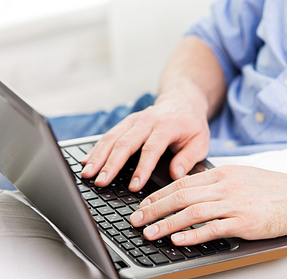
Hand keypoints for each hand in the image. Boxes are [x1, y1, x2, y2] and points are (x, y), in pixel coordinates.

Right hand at [80, 89, 210, 190]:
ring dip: (98, 156)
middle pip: (125, 142)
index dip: (142, 168)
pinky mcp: (126, 123)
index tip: (134, 186)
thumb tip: (175, 174)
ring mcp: (134, 120)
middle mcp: (147, 121)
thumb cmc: (191, 125)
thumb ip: (189, 158)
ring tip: (87, 174)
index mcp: (167, 126)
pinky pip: (108, 136)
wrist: (182, 100)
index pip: (151, 148)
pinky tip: (86, 162)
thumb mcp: (200, 141)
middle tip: (100, 182)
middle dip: (111, 164)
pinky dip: (96, 149)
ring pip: (112, 138)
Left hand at [129, 165, 286, 245]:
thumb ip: (216, 182)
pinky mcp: (245, 222)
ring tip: (149, 232)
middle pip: (181, 196)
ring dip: (166, 223)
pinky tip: (178, 239)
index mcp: (222, 174)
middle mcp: (225, 186)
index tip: (143, 203)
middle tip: (136, 219)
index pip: (182, 182)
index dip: (158, 194)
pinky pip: (213, 228)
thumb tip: (190, 189)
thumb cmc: (270, 190)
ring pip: (192, 212)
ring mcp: (234, 203)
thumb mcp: (240, 177)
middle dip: (154, 208)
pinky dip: (193, 235)